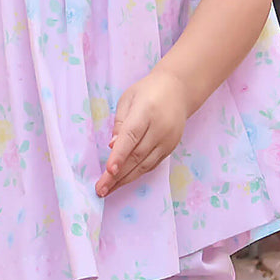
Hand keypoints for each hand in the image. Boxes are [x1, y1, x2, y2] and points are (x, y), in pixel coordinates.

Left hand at [96, 69, 189, 196]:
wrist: (178, 90)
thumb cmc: (148, 91)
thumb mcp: (128, 99)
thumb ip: (120, 123)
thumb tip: (112, 146)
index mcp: (146, 112)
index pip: (131, 137)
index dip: (119, 155)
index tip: (109, 171)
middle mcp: (159, 129)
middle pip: (137, 156)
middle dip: (117, 175)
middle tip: (101, 189)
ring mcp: (167, 140)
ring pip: (145, 164)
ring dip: (126, 179)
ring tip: (109, 189)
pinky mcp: (171, 147)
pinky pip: (152, 164)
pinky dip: (138, 173)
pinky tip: (124, 180)